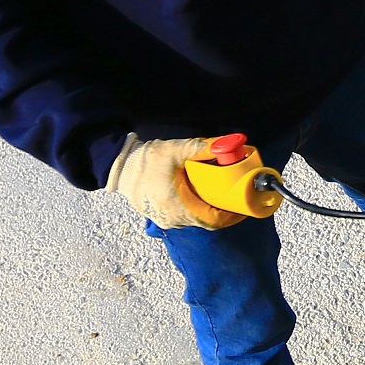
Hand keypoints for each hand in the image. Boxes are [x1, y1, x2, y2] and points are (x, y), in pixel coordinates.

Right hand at [111, 134, 244, 230]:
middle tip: (236, 199)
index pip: (213, 219)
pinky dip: (198, 209)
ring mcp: (166, 220)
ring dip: (210, 210)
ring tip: (221, 196)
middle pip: (207, 221)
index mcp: (178, 206)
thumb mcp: (175, 150)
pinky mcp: (161, 217)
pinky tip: (202, 196)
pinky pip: (186, 218)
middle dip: (223, 211)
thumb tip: (229, 143)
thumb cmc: (145, 161)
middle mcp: (173, 218)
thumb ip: (202, 148)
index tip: (244, 207)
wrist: (120, 167)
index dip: (232, 216)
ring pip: (196, 220)